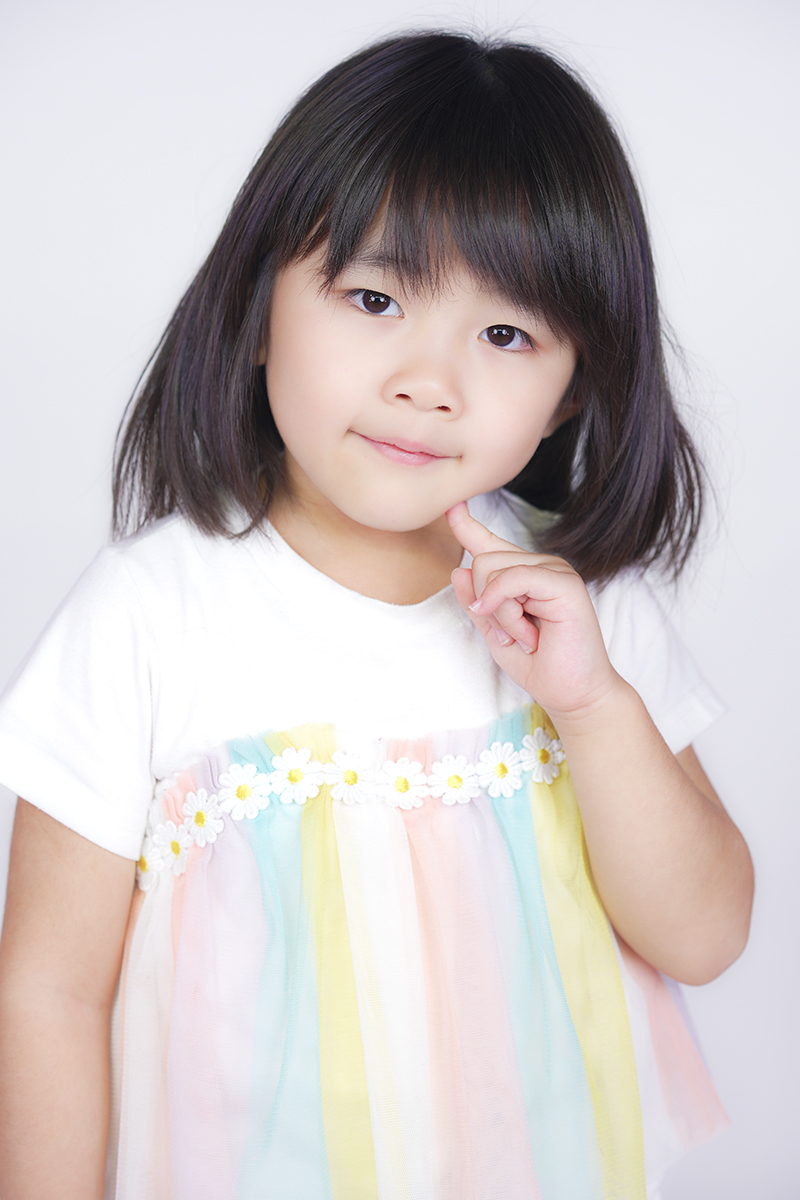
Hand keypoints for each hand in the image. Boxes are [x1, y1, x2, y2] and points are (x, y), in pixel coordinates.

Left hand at [447, 501, 619, 727]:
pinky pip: (514, 578)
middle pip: (482, 559)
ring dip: (501, 614)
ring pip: (493, 569)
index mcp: (522, 575)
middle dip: (486, 605)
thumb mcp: (495, 634)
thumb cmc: (540, 666)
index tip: (451, 505)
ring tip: (529, 637)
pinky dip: (506, 606)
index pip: (489, 543)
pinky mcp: (564, 582)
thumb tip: (458, 570)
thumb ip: (476, 604)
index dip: (466, 524)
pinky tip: (523, 631)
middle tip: (515, 635)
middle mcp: (539, 565)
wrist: (574, 694)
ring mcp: (555, 570)